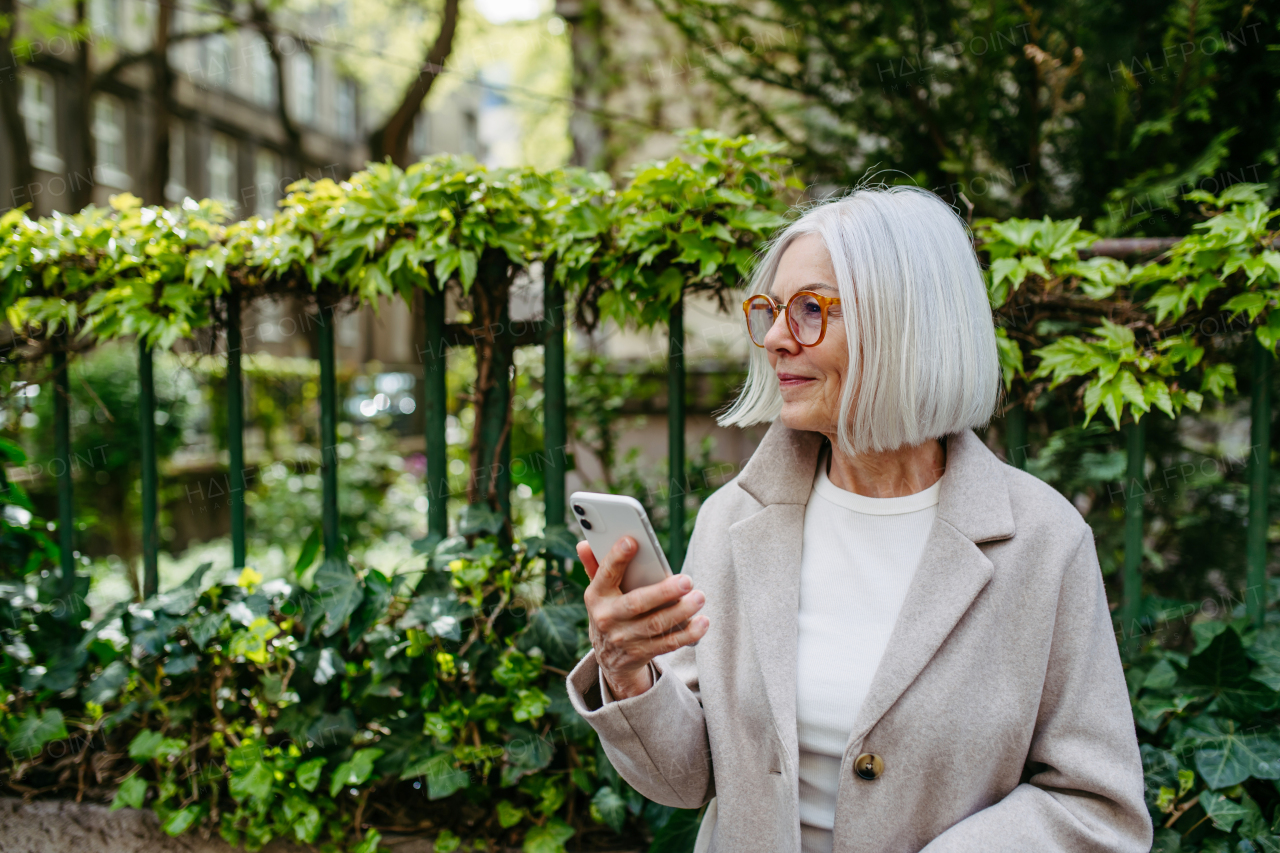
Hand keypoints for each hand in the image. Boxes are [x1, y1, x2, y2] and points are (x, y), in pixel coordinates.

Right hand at [579, 536, 709, 699]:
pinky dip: (687, 634)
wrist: (609, 657)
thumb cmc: (610, 610)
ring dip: (681, 611)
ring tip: (699, 597)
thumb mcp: (599, 591)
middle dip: (663, 592)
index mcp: (596, 595)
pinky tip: (702, 622)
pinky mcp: (641, 653)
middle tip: (687, 580)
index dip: (616, 558)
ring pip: (655, 624)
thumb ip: (595, 566)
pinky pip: (667, 644)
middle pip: (637, 603)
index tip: (632, 541)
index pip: (605, 574)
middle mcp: (607, 618)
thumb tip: (583, 543)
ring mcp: (624, 638)